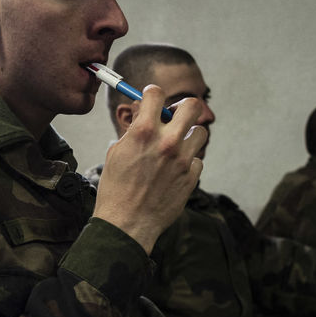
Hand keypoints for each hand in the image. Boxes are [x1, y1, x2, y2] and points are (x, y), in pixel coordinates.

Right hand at [92, 89, 205, 252]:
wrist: (127, 223)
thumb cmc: (116, 189)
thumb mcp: (116, 153)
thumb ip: (134, 131)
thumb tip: (145, 116)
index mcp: (144, 132)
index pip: (156, 93)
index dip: (153, 94)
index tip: (152, 100)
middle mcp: (167, 142)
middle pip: (191, 105)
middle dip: (182, 108)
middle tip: (174, 117)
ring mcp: (183, 160)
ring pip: (200, 132)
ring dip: (188, 135)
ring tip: (176, 146)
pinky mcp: (191, 177)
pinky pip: (197, 160)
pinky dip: (188, 162)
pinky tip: (174, 170)